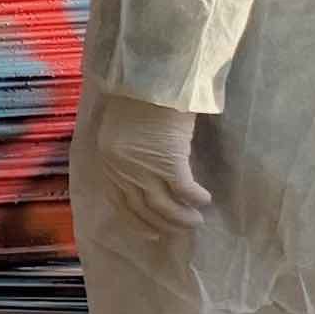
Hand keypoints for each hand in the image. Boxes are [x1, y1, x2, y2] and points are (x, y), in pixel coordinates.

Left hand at [92, 96, 214, 237]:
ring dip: (181, 218)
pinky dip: (195, 199)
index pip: (120, 202)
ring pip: (163, 206)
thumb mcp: (122, 129)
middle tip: (179, 231)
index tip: (150, 233)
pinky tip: (205, 200)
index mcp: (108, 161)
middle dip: (162, 224)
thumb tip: (143, 168)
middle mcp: (122, 170)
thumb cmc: (138, 97)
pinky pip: (184, 191)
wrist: (151, 80)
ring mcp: (144, 169)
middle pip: (142, 209)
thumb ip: (127, 152)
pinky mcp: (169, 163)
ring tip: (196, 221)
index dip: (136, 221)